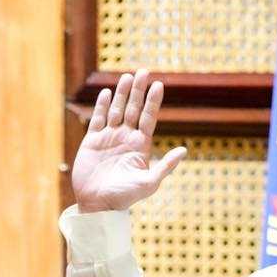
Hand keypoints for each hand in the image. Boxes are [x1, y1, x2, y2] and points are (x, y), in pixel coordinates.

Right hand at [70, 69, 186, 212]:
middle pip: (133, 109)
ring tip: (126, 77)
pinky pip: (98, 119)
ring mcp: (108, 138)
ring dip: (121, 94)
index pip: (148, 117)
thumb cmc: (125, 197)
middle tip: (143, 71)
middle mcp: (125, 138)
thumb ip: (165, 166)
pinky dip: (102, 106)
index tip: (158, 84)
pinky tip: (106, 93)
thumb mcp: (149, 182)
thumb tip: (184, 151)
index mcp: (140, 145)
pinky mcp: (92, 141)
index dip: (153, 101)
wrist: (98, 205)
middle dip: (138, 91)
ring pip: (116, 110)